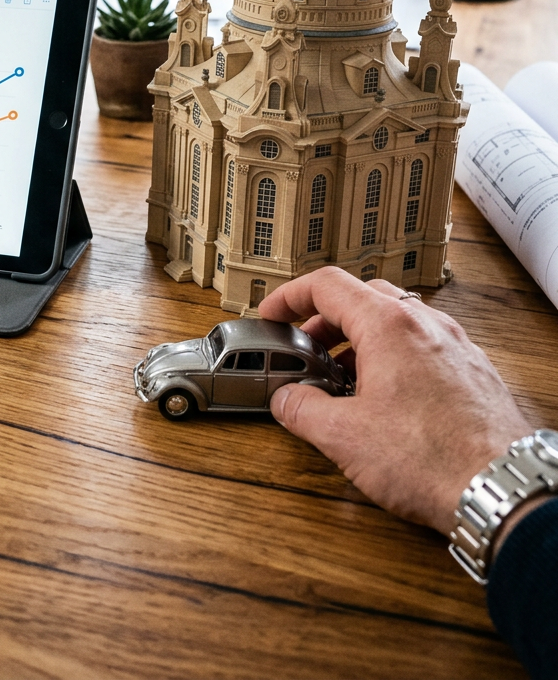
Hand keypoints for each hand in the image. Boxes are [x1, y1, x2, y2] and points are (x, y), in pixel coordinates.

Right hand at [258, 266, 531, 534]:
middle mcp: (425, 325)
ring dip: (359, 338)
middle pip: (361, 296)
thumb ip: (302, 410)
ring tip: (341, 376)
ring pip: (395, 320)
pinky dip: (392, 355)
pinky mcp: (472, 371)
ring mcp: (454, 345)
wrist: (502, 490)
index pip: (327, 285)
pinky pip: (422, 345)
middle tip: (305, 347)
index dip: (289, 296)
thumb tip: (287, 401)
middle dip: (324, 318)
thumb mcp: (344, 436)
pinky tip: (383, 396)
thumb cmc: (435, 460)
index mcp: (389, 325)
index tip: (274, 313)